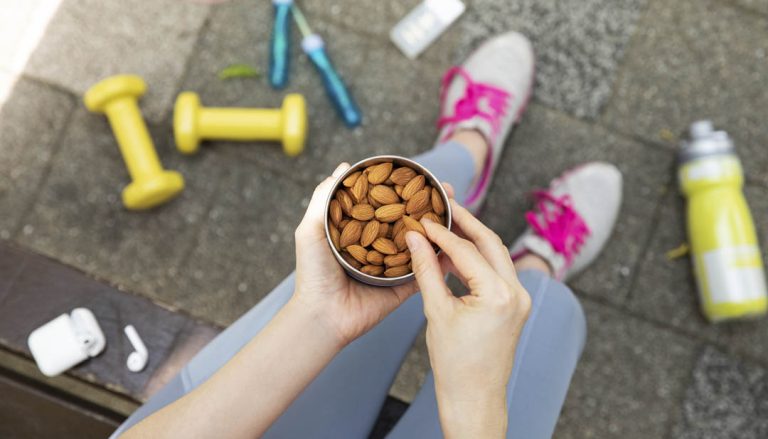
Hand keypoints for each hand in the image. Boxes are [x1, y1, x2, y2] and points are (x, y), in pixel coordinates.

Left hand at [292, 163, 449, 346]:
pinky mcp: (404, 287)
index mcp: (360, 232)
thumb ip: (324, 198)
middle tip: (446, 188)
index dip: (403, 188)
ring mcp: (394, 267)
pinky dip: (442, 257)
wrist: (322, 314)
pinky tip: (457, 241)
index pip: (386, 204)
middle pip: (408, 220)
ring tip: (456, 208)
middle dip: (429, 204)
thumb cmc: (313, 273)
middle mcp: (380, 247)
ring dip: (440, 226)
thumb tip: (344, 166)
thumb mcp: (311, 229)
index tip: (421, 173)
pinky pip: (427, 271)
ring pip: (422, 242)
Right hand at [406, 200, 531, 437]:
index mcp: (499, 294)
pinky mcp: (516, 305)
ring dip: (472, 240)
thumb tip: (415, 238)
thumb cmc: (455, 363)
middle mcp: (517, 292)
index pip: (467, 249)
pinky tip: (454, 255)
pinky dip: (477, 260)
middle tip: (444, 203)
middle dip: (466, 222)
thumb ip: (426, 270)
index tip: (422, 218)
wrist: (474, 398)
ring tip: (445, 226)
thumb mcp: (436, 311)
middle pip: (490, 242)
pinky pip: (497, 271)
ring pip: (496, 255)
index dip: (442, 231)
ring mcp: (520, 299)